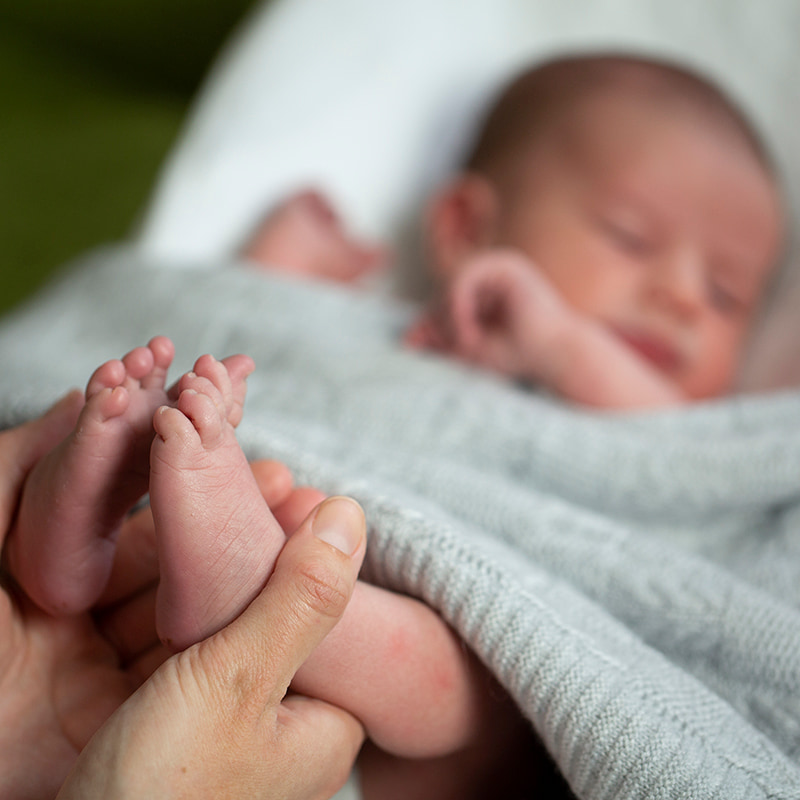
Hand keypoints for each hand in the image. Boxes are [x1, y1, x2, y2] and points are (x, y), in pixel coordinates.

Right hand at [0, 394, 359, 799]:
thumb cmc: (158, 798)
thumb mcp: (238, 683)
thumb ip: (299, 598)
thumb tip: (349, 514)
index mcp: (321, 721)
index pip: (323, 608)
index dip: (302, 543)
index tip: (286, 485)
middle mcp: (274, 722)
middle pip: (263, 609)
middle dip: (245, 546)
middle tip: (240, 477)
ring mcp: (214, 721)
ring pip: (209, 619)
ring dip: (194, 560)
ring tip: (199, 489)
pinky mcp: (159, 721)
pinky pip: (163, 641)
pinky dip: (153, 595)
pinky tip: (153, 545)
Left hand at [413, 249, 569, 380]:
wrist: (556, 358)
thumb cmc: (519, 355)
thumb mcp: (468, 347)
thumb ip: (439, 339)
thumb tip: (406, 339)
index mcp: (486, 288)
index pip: (441, 297)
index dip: (429, 321)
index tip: (419, 345)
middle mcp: (493, 273)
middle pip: (443, 288)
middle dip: (439, 320)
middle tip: (455, 348)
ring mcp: (501, 265)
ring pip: (451, 281)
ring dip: (451, 315)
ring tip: (465, 341)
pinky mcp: (508, 265)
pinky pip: (465, 276)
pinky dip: (459, 304)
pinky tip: (469, 331)